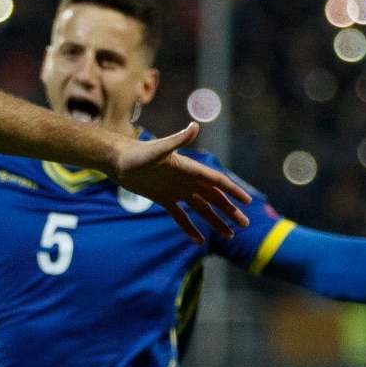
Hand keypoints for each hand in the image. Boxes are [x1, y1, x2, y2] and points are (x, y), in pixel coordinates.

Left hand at [111, 124, 250, 243]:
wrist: (118, 161)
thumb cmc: (137, 153)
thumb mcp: (158, 149)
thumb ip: (178, 140)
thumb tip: (194, 125)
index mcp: (190, 169)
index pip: (217, 181)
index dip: (232, 191)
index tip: (247, 202)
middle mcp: (187, 180)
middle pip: (214, 197)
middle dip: (230, 210)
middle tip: (245, 224)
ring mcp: (176, 190)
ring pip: (201, 208)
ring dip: (215, 221)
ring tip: (229, 235)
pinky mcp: (164, 199)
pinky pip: (181, 216)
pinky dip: (190, 228)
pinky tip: (199, 241)